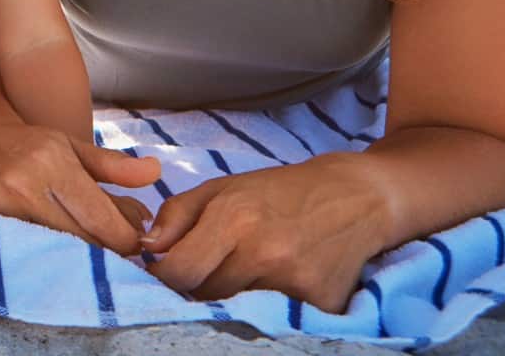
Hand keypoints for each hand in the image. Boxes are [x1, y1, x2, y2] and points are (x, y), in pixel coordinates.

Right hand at [0, 121, 158, 256]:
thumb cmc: (34, 148)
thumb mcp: (75, 146)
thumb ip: (115, 165)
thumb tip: (156, 172)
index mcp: (52, 163)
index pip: (99, 217)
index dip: (125, 239)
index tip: (135, 243)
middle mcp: (25, 186)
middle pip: (81, 240)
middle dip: (108, 252)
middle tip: (120, 254)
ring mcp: (3, 210)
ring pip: (59, 251)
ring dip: (84, 259)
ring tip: (95, 253)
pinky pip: (33, 254)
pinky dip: (54, 258)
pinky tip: (66, 256)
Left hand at [142, 153, 389, 312]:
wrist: (357, 197)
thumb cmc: (279, 191)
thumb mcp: (222, 187)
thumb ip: (177, 214)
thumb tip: (147, 248)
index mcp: (234, 219)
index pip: (179, 271)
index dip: (165, 275)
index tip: (167, 270)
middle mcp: (263, 253)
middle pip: (206, 294)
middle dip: (199, 284)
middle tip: (213, 265)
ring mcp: (294, 282)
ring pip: (237, 307)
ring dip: (233, 294)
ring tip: (248, 268)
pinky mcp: (321, 304)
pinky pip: (275, 316)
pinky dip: (270, 304)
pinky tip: (279, 279)